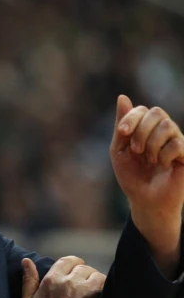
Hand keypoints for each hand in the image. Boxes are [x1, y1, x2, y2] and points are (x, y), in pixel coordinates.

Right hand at [20, 256, 104, 297]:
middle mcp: (69, 281)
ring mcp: (84, 290)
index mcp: (52, 280)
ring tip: (94, 290)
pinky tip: (102, 295)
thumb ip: (28, 281)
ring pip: (95, 274)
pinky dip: (104, 287)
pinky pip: (105, 284)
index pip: (67, 260)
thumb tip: (26, 260)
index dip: (72, 264)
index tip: (73, 271)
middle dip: (84, 273)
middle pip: (83, 267)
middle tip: (83, 284)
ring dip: (95, 280)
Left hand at [110, 95, 183, 277]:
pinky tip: (163, 165)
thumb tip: (122, 97)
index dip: (131, 118)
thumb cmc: (131, 175)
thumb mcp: (119, 149)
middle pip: (156, 112)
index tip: (122, 133)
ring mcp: (177, 142)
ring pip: (168, 125)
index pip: (142, 109)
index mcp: (145, 129)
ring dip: (152, 144)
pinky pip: (178, 144)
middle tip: (136, 150)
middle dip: (141, 130)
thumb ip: (121, 125)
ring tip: (149, 160)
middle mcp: (162, 132)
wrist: (144, 200)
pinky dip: (165, 155)